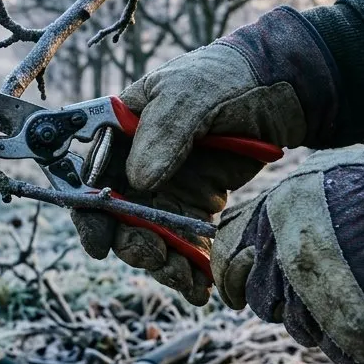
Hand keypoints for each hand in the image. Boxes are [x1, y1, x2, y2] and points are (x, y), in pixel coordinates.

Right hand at [71, 7, 336, 302]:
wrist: (275, 89)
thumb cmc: (222, 78)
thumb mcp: (188, 94)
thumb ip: (162, 133)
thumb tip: (138, 180)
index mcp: (117, 137)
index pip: (87, 179)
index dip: (88, 214)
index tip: (100, 243)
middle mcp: (133, 169)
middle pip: (116, 220)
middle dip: (132, 245)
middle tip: (156, 255)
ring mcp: (164, 192)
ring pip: (150, 240)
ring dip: (163, 265)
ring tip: (188, 280)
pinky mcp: (194, 209)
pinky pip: (185, 245)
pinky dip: (191, 269)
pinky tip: (203, 286)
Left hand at [212, 117, 363, 363]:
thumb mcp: (325, 173)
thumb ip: (287, 204)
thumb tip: (263, 226)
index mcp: (270, 215)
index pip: (224, 255)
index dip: (233, 274)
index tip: (237, 288)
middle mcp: (280, 258)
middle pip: (261, 300)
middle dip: (285, 298)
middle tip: (326, 286)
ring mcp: (313, 300)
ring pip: (299, 329)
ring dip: (325, 319)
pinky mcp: (349, 335)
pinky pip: (338, 351)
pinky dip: (358, 339)